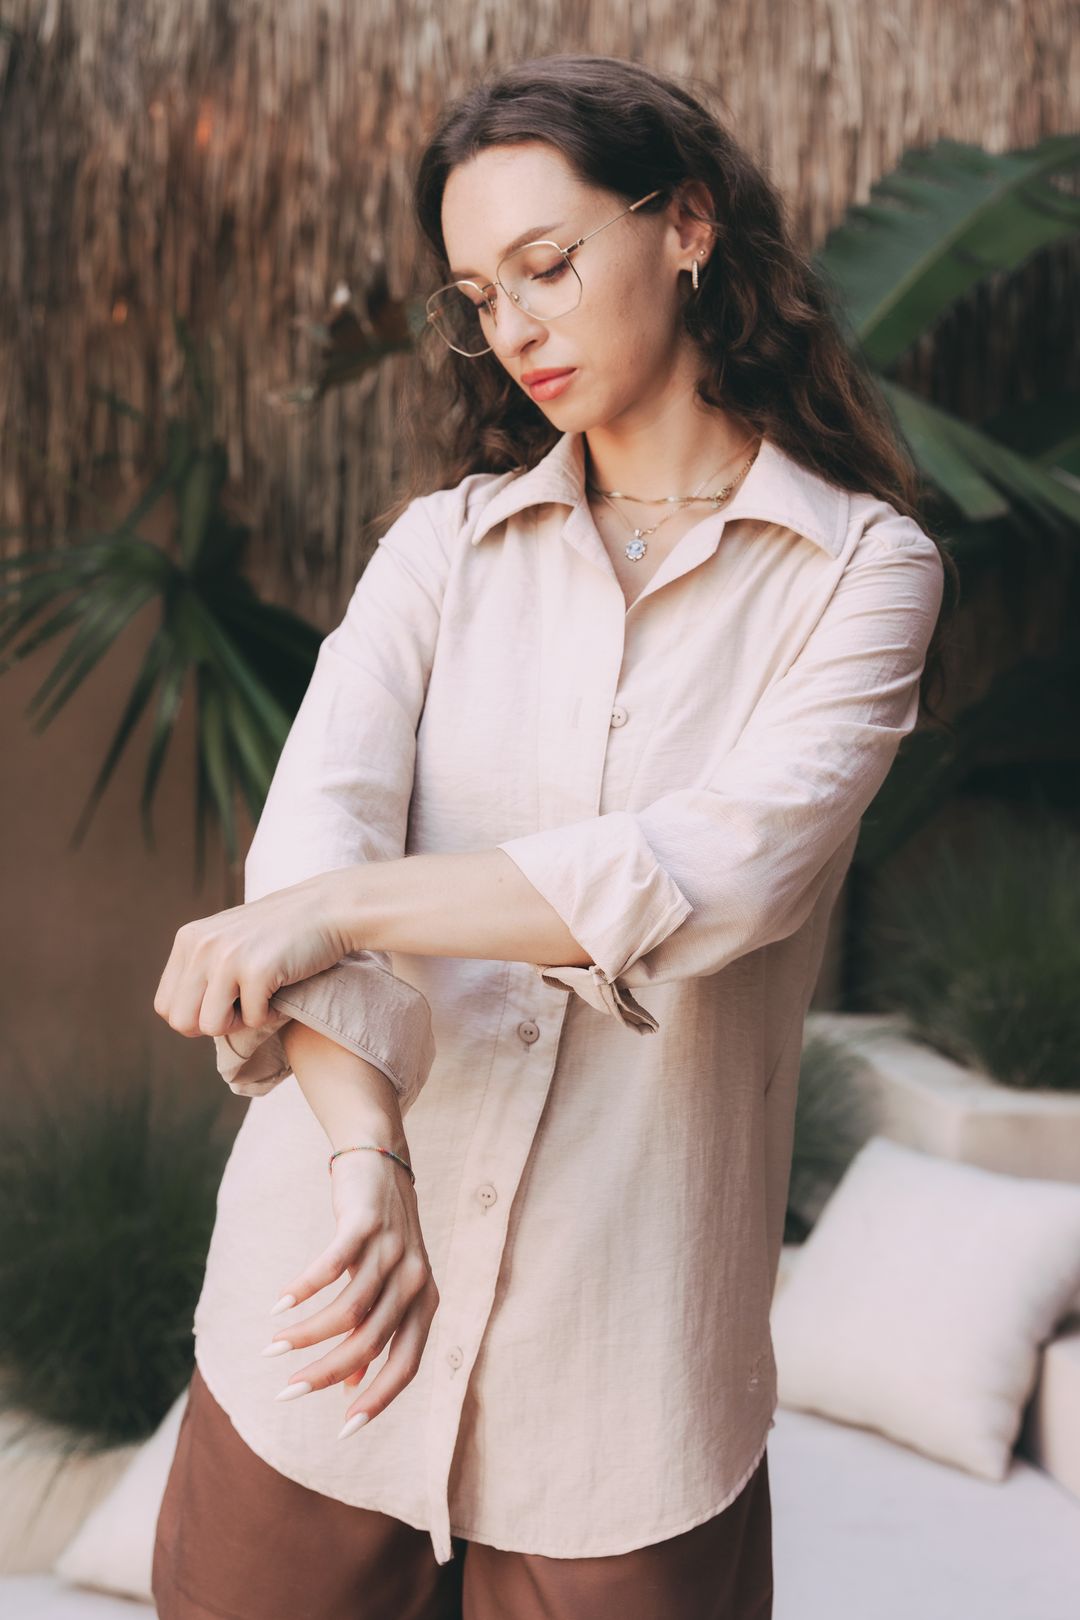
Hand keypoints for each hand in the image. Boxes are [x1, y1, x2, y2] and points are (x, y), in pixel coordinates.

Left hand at [154, 871, 352, 1036]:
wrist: (328, 908)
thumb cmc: (281, 931)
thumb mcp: (227, 939)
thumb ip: (200, 968)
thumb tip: (181, 1020)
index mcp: (188, 939)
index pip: (165, 1006)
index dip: (194, 1016)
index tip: (224, 1004)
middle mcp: (201, 946)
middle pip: (182, 1022)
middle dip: (215, 1024)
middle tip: (243, 1006)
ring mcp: (227, 958)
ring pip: (212, 1026)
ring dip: (241, 1022)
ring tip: (261, 998)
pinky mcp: (257, 971)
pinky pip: (253, 1021)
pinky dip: (271, 1015)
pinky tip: (282, 988)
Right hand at [263, 1144, 438, 1434]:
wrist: (382, 1158)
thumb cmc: (381, 1235)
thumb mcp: (387, 1286)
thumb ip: (376, 1335)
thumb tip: (351, 1391)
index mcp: (425, 1303)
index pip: (405, 1365)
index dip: (377, 1401)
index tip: (343, 1434)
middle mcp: (414, 1280)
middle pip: (370, 1342)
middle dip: (325, 1374)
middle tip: (285, 1393)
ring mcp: (392, 1249)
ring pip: (348, 1309)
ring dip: (306, 1334)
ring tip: (271, 1347)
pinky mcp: (366, 1222)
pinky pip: (333, 1264)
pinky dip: (303, 1288)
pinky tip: (277, 1306)